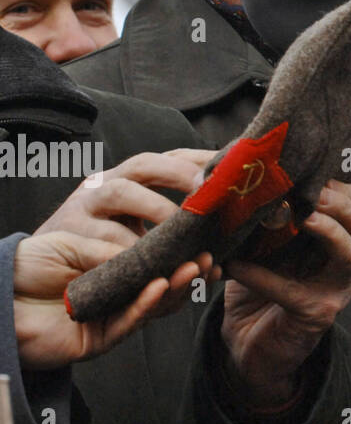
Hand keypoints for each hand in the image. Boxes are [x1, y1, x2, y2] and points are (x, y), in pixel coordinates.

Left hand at [13, 231, 214, 370]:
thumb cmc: (28, 265)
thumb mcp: (72, 242)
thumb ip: (110, 247)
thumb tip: (151, 248)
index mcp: (114, 267)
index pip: (155, 258)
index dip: (179, 249)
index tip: (200, 233)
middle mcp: (117, 292)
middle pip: (161, 282)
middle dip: (186, 270)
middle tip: (207, 256)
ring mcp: (110, 316)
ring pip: (152, 305)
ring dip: (175, 287)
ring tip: (192, 268)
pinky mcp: (97, 339)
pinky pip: (127, 322)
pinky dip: (145, 305)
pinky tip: (159, 286)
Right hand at [35, 148, 214, 246]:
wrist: (46, 267)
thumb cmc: (106, 246)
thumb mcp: (139, 226)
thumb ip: (173, 222)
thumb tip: (226, 228)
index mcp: (128, 178)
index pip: (169, 157)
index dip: (200, 160)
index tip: (231, 167)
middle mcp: (105, 182)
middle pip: (143, 164)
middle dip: (178, 172)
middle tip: (208, 190)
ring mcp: (83, 202)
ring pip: (119, 190)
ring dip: (153, 206)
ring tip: (181, 226)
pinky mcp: (66, 230)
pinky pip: (97, 234)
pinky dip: (124, 247)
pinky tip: (149, 258)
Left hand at [219, 180, 350, 408]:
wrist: (247, 343)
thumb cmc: (258, 285)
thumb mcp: (266, 243)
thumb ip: (269, 215)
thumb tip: (248, 177)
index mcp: (337, 238)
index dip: (342, 186)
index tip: (311, 172)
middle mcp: (344, 262)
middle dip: (339, 204)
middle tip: (310, 192)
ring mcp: (335, 289)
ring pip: (349, 252)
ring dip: (327, 230)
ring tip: (299, 217)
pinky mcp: (314, 314)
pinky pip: (292, 289)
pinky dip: (263, 276)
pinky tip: (236, 267)